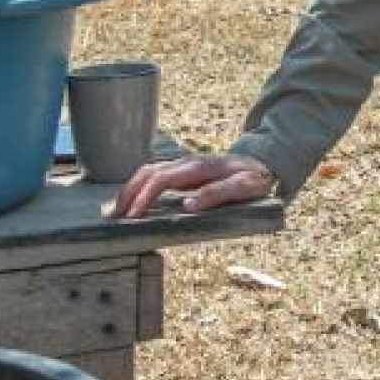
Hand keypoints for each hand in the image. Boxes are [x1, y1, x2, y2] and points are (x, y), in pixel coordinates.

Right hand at [109, 151, 278, 219]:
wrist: (264, 164)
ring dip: (130, 189)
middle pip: (148, 172)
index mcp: (197, 167)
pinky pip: (156, 175)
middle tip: (115, 217)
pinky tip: (134, 202)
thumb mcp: (244, 188)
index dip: (144, 197)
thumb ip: (218, 194)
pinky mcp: (184, 171)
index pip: (161, 179)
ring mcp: (184, 165)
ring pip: (148, 171)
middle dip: (128, 193)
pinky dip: (140, 187)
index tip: (133, 217)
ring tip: (118, 210)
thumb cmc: (254, 179)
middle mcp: (186, 163)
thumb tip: (187, 206)